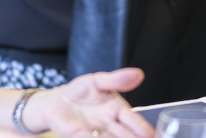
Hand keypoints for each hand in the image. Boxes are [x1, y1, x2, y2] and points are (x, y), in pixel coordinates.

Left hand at [31, 69, 152, 137]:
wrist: (56, 102)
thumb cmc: (79, 92)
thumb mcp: (98, 81)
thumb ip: (116, 80)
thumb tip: (138, 74)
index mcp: (117, 109)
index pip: (132, 119)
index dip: (140, 126)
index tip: (149, 133)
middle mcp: (110, 125)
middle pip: (125, 135)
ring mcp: (96, 133)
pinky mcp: (80, 137)